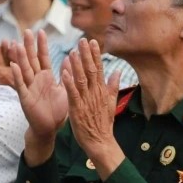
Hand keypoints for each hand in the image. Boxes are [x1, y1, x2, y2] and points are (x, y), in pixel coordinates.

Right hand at [7, 30, 67, 139]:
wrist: (49, 129)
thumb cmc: (57, 111)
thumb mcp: (65, 90)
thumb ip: (66, 75)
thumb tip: (69, 59)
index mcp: (46, 77)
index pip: (43, 58)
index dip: (41, 45)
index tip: (41, 31)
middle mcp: (36, 80)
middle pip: (31, 60)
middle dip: (29, 46)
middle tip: (27, 31)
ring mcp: (29, 88)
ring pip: (24, 70)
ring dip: (20, 58)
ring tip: (16, 44)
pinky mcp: (25, 98)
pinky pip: (21, 85)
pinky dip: (17, 75)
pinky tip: (14, 66)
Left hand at [62, 38, 121, 158]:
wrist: (100, 142)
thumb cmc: (103, 123)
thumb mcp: (111, 103)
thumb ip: (113, 87)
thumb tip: (117, 72)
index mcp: (102, 91)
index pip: (99, 69)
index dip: (95, 54)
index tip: (92, 41)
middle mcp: (95, 93)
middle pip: (91, 71)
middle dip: (86, 55)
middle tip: (82, 40)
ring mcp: (86, 100)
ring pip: (82, 79)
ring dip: (77, 65)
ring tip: (73, 51)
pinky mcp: (77, 108)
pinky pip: (73, 94)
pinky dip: (69, 83)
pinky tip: (64, 73)